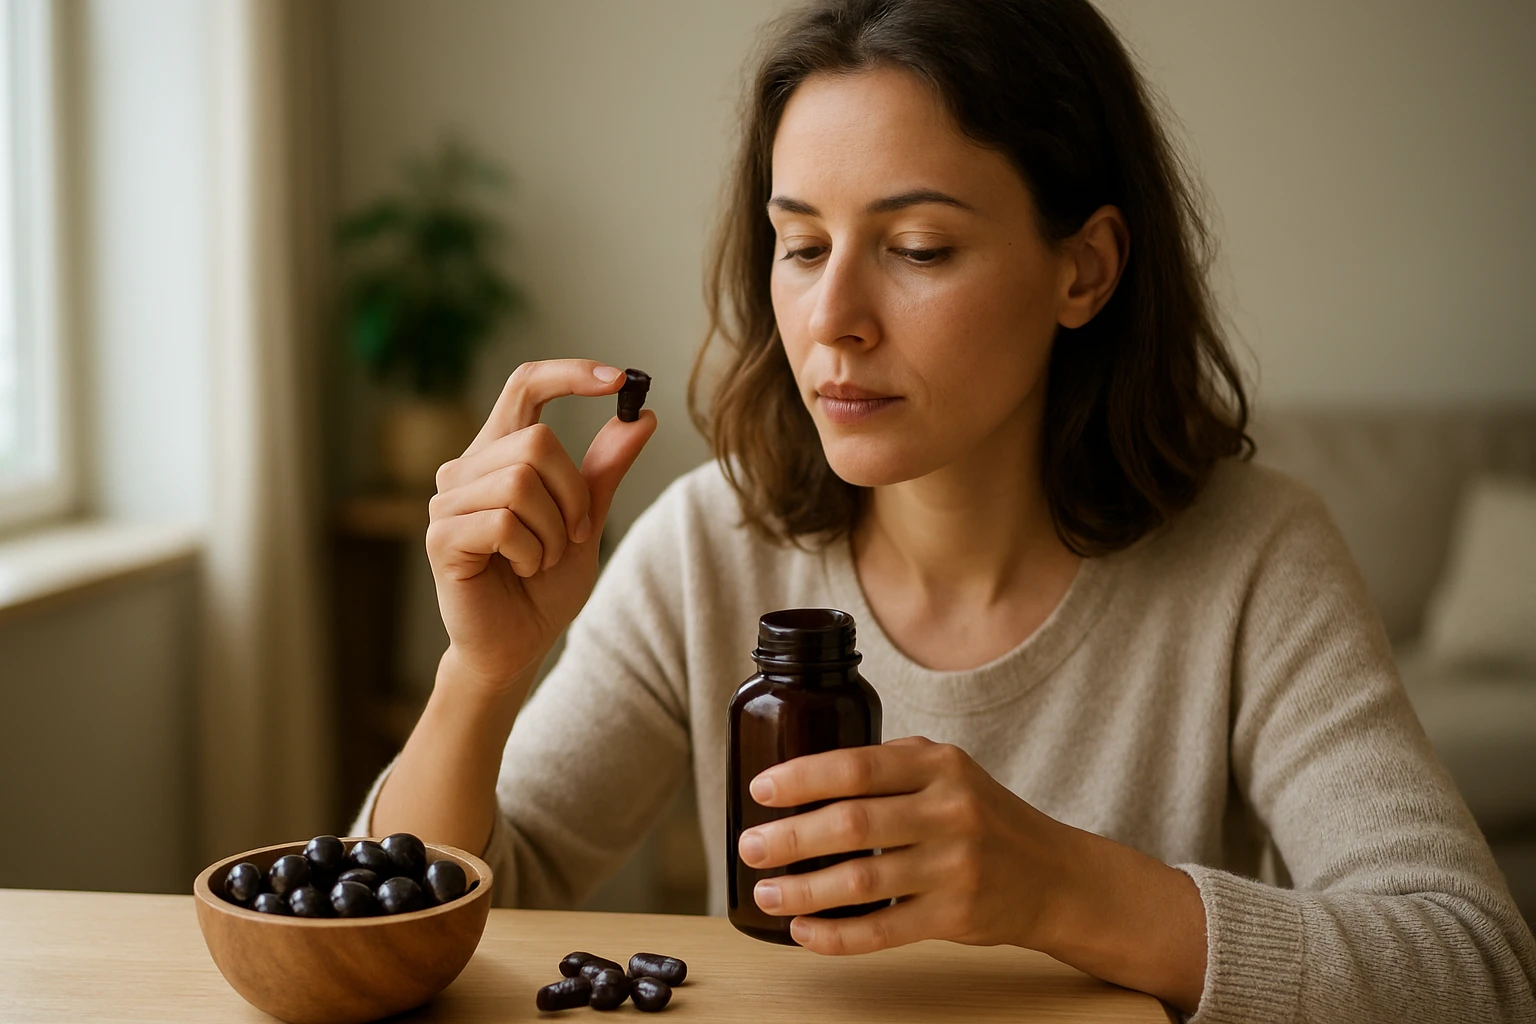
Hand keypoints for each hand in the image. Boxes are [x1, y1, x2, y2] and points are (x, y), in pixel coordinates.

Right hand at [425, 359, 655, 694]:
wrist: (519, 645)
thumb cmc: (545, 584)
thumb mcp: (586, 519)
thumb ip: (605, 468)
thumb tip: (641, 416)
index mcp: (499, 453)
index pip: (525, 385)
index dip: (569, 374)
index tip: (618, 379)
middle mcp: (466, 468)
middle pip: (536, 442)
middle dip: (572, 494)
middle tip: (573, 533)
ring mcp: (446, 502)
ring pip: (521, 482)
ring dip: (552, 531)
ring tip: (542, 558)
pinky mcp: (441, 537)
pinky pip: (504, 523)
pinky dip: (531, 553)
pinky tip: (522, 570)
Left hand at [736, 736, 1207, 1011]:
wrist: (1056, 876)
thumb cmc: (986, 817)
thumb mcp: (949, 771)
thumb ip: (890, 765)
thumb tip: (804, 772)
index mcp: (940, 767)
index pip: (857, 768)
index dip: (802, 779)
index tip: (761, 791)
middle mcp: (949, 812)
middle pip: (852, 825)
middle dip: (790, 838)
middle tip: (750, 846)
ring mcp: (955, 868)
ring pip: (861, 882)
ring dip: (803, 891)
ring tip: (767, 891)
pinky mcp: (956, 917)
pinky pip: (882, 931)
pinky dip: (835, 935)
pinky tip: (804, 931)